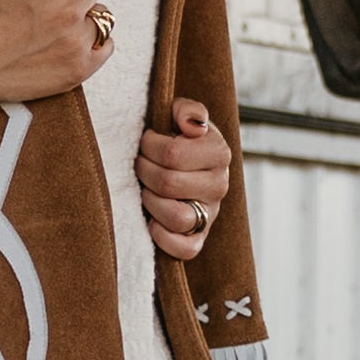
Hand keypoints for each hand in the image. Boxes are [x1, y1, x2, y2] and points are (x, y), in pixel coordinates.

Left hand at [138, 95, 229, 263]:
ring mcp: (211, 213)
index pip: (173, 153)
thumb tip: (191, 126)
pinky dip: (164, 238)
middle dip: (144, 171)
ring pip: (177, 217)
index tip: (145, 141)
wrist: (181, 165)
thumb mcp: (180, 114)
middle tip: (139, 164)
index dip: (149, 146)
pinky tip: (151, 221)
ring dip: (151, 202)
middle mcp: (219, 185)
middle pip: (169, 183)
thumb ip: (187, 110)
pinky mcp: (200, 237)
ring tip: (145, 189)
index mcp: (219, 152)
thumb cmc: (175, 137)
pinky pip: (186, 249)